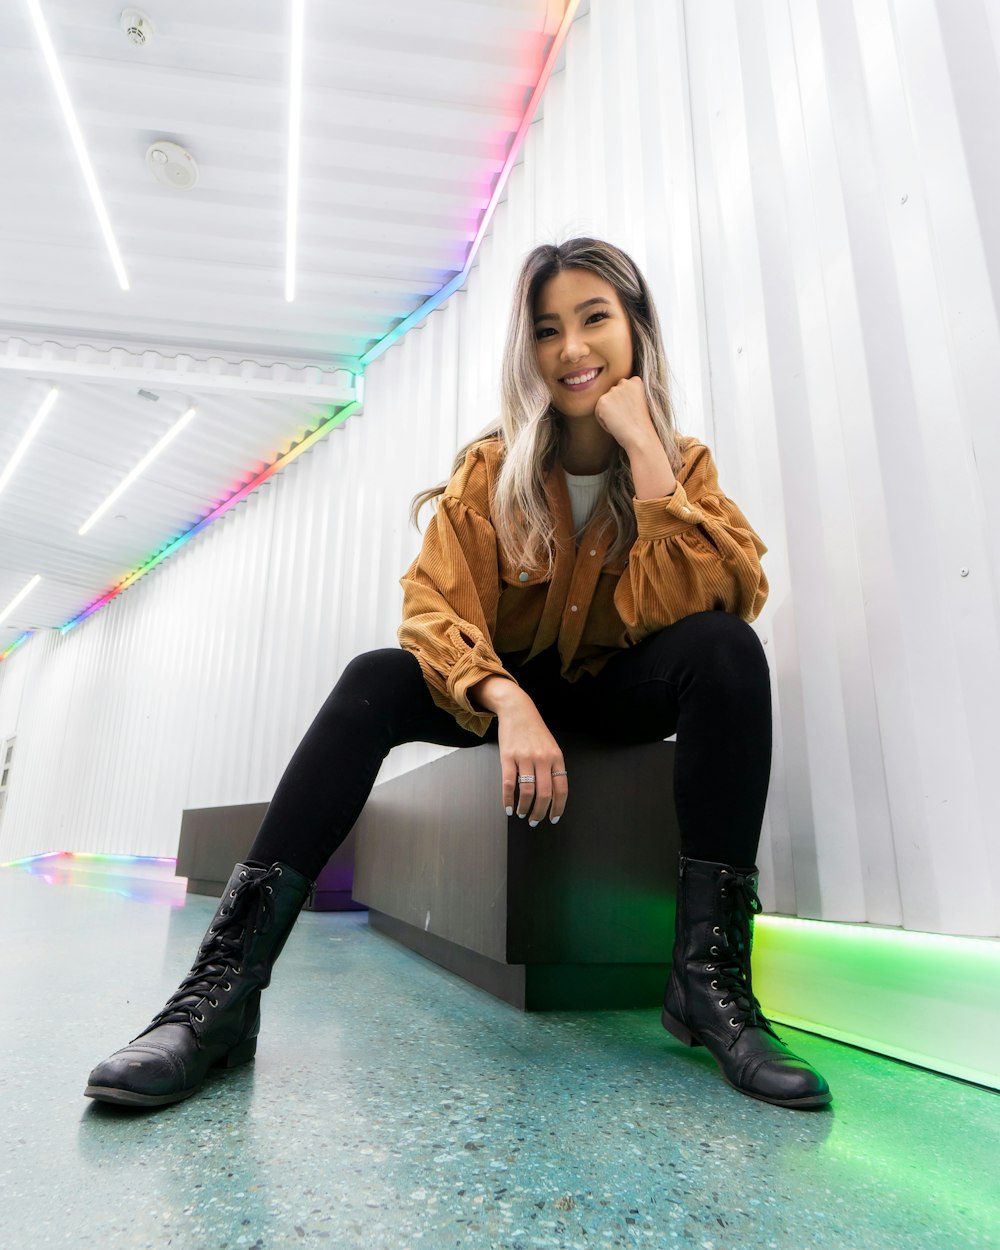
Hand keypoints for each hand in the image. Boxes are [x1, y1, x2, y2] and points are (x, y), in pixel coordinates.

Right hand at [470, 676, 567, 824]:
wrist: (517, 709)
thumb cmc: (534, 729)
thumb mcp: (550, 746)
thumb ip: (553, 767)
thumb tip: (553, 794)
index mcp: (556, 757)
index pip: (561, 789)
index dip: (558, 807)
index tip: (554, 818)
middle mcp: (542, 758)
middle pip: (544, 794)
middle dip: (540, 812)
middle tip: (535, 821)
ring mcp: (525, 758)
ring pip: (527, 791)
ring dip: (524, 808)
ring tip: (521, 814)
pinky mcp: (508, 757)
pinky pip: (509, 784)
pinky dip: (508, 799)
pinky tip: (508, 807)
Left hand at [595, 375, 676, 497]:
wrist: (642, 441)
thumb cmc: (646, 432)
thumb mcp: (641, 409)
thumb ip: (633, 398)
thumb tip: (633, 390)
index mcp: (638, 381)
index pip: (620, 389)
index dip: (625, 406)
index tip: (634, 416)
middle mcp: (626, 381)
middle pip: (610, 395)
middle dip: (615, 409)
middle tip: (629, 422)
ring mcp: (614, 391)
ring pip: (602, 404)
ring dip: (609, 416)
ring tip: (624, 424)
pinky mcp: (603, 402)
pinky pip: (597, 412)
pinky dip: (603, 422)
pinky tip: (616, 426)